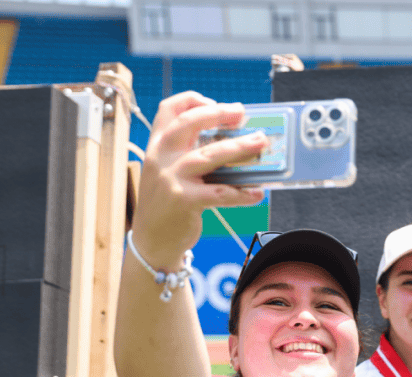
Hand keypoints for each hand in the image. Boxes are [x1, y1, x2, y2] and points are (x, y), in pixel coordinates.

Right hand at [132, 92, 267, 266]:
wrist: (150, 241)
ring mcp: (171, 179)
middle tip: (243, 114)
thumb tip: (232, 142)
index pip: (168, 110)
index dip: (193, 100)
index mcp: (156, 146)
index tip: (215, 104)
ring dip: (240, 147)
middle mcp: (160, 158)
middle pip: (189, 123)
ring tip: (260, 143)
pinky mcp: (184, 201)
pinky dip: (241, 193)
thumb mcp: (166, 172)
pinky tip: (257, 193)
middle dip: (219, 114)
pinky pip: (220, 193)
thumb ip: (187, 153)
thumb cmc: (167, 204)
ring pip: (210, 155)